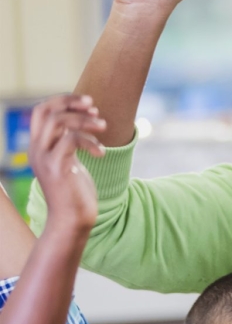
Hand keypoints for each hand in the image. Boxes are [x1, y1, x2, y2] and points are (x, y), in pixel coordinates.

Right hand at [28, 96, 104, 235]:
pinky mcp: (56, 168)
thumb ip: (69, 143)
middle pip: (45, 111)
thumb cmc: (76, 194)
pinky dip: (90, 142)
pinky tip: (101, 153)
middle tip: (94, 107)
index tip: (88, 104)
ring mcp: (44, 158)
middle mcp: (37, 150)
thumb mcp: (70, 162)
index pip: (41, 111)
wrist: (72, 221)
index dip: (63, 101)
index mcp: (39, 146)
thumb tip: (81, 124)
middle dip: (70, 103)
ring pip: (57, 122)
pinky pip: (70, 141)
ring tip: (104, 126)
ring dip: (84, 121)